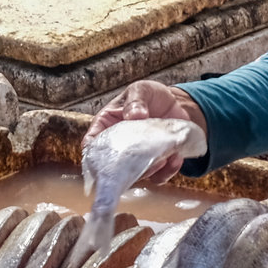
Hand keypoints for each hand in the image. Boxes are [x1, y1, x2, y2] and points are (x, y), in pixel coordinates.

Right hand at [85, 80, 205, 183]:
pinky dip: (167, 171)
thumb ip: (136, 101)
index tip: (106, 159)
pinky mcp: (155, 165)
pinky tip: (176, 157)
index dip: (93, 156)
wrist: (176, 103)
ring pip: (135, 176)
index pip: (92, 144)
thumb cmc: (150, 95)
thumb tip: (134, 115)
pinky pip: (158, 177)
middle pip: (114, 167)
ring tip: (165, 155)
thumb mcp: (141, 90)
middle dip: (128, 167)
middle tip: (145, 158)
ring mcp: (136, 158)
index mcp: (106, 126)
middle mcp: (119, 147)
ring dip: (150, 170)